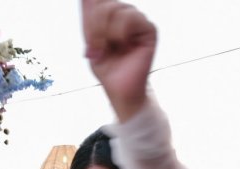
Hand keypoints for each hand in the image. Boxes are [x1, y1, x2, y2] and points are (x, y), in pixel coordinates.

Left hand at [82, 0, 155, 121]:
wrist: (120, 89)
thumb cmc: (108, 69)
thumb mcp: (91, 40)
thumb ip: (89, 17)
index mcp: (112, 16)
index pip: (98, 1)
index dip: (92, 12)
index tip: (93, 39)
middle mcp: (126, 15)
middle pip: (104, 4)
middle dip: (95, 27)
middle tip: (98, 47)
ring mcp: (138, 21)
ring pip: (116, 8)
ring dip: (106, 31)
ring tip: (110, 48)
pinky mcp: (149, 30)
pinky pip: (131, 17)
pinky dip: (120, 31)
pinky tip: (123, 44)